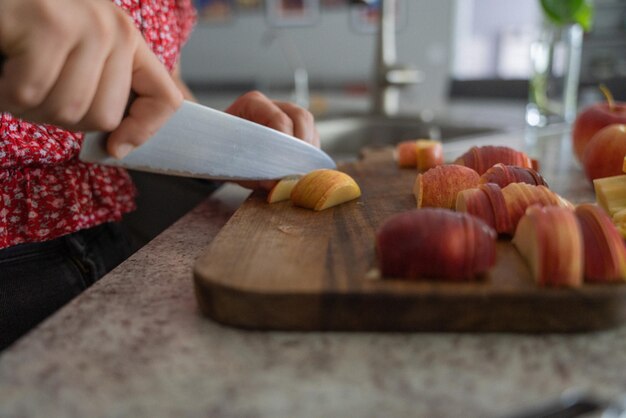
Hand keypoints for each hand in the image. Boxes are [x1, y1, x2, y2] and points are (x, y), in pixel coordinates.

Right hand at [0, 0, 182, 158]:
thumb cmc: (26, 27)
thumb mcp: (76, 53)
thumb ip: (104, 86)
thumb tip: (118, 147)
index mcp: (127, 38)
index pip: (165, 98)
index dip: (143, 132)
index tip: (115, 148)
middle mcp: (114, 30)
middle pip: (104, 117)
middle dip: (61, 119)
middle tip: (35, 91)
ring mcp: (85, 25)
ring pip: (65, 110)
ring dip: (28, 108)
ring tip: (14, 77)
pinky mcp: (48, 25)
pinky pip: (29, 94)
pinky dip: (5, 94)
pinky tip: (2, 70)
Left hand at [225, 91, 319, 190]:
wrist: (219, 149)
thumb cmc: (222, 151)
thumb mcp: (232, 162)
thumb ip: (252, 172)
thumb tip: (275, 185)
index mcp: (253, 104)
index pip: (279, 119)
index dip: (286, 142)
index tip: (286, 163)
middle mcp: (273, 105)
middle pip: (301, 116)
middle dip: (303, 144)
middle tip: (299, 166)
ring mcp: (286, 114)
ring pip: (309, 125)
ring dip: (309, 149)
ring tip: (302, 168)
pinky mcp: (295, 128)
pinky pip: (311, 136)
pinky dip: (310, 153)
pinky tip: (303, 167)